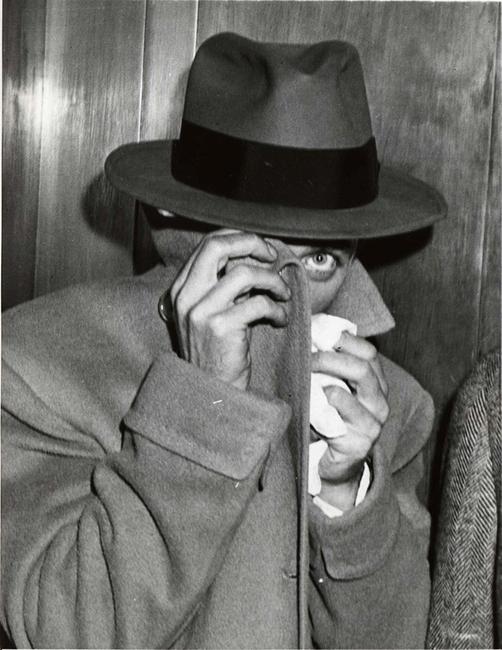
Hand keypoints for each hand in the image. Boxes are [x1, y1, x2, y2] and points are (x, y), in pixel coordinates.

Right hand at [170, 230, 290, 389]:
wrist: (211, 394)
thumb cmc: (219, 353)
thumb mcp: (213, 313)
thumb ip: (225, 286)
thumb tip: (256, 257)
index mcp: (181, 289)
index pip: (208, 244)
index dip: (239, 238)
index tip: (262, 250)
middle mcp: (185, 296)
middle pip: (217, 246)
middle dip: (252, 244)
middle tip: (273, 257)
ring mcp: (200, 311)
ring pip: (244, 273)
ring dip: (272, 280)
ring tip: (283, 294)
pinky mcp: (219, 326)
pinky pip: (258, 303)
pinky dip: (277, 308)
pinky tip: (281, 319)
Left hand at [311, 332, 388, 509]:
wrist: (335, 464)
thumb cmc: (330, 418)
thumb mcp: (333, 386)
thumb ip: (331, 364)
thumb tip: (314, 331)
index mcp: (376, 383)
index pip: (368, 351)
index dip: (342, 339)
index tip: (315, 332)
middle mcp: (380, 402)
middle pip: (359, 368)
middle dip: (326, 358)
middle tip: (303, 357)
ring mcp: (372, 425)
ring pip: (342, 394)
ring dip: (317, 383)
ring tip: (302, 380)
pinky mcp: (359, 445)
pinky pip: (332, 421)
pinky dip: (314, 410)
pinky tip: (305, 408)